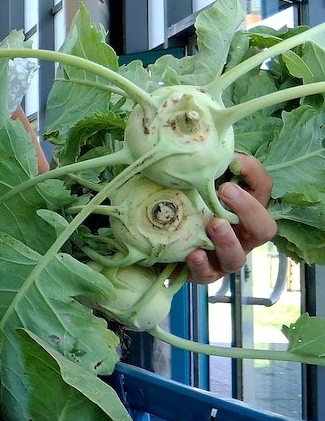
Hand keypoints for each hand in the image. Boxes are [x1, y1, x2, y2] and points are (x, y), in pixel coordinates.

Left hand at [186, 153, 276, 283]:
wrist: (157, 243)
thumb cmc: (183, 207)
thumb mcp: (191, 185)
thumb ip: (201, 170)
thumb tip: (200, 146)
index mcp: (244, 211)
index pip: (262, 190)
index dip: (254, 174)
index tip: (234, 160)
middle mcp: (240, 236)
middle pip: (263, 229)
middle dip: (249, 210)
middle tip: (226, 191)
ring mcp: (224, 258)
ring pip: (238, 257)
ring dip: (227, 240)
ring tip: (214, 224)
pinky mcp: (204, 274)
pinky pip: (207, 274)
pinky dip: (201, 265)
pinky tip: (192, 254)